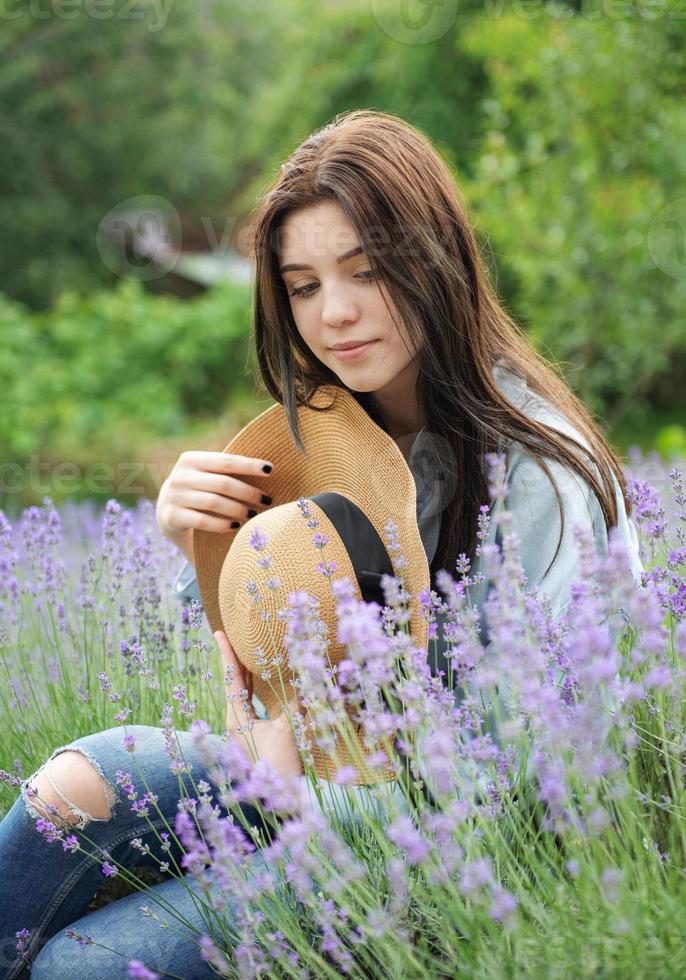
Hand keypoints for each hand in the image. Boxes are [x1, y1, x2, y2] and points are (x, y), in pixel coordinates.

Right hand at [155, 451, 273, 543]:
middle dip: (248, 492)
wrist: (168, 511)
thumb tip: (267, 469)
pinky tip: (236, 526)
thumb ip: (226, 470)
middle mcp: (180, 476)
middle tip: (266, 500)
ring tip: (253, 514)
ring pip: (214, 502)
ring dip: (238, 509)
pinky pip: (202, 521)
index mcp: (190, 459)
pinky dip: (222, 524)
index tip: (270, 470)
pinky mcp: (171, 517)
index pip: (226, 461)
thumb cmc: (199, 490)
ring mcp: (173, 497)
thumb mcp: (207, 476)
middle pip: (223, 483)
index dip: (249, 465)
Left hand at [214, 630, 303, 778]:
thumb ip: (294, 701)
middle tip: (232, 636)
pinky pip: (249, 705)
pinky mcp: (252, 738)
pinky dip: (253, 688)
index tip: (219, 633)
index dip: (227, 654)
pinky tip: (259, 680)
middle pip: (233, 684)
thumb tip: (303, 676)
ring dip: (245, 673)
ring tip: (245, 651)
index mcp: (236, 719)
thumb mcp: (288, 730)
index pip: (231, 678)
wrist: (279, 802)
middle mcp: (235, 723)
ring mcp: (242, 732)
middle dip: (234, 659)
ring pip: (241, 694)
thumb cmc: (280, 766)